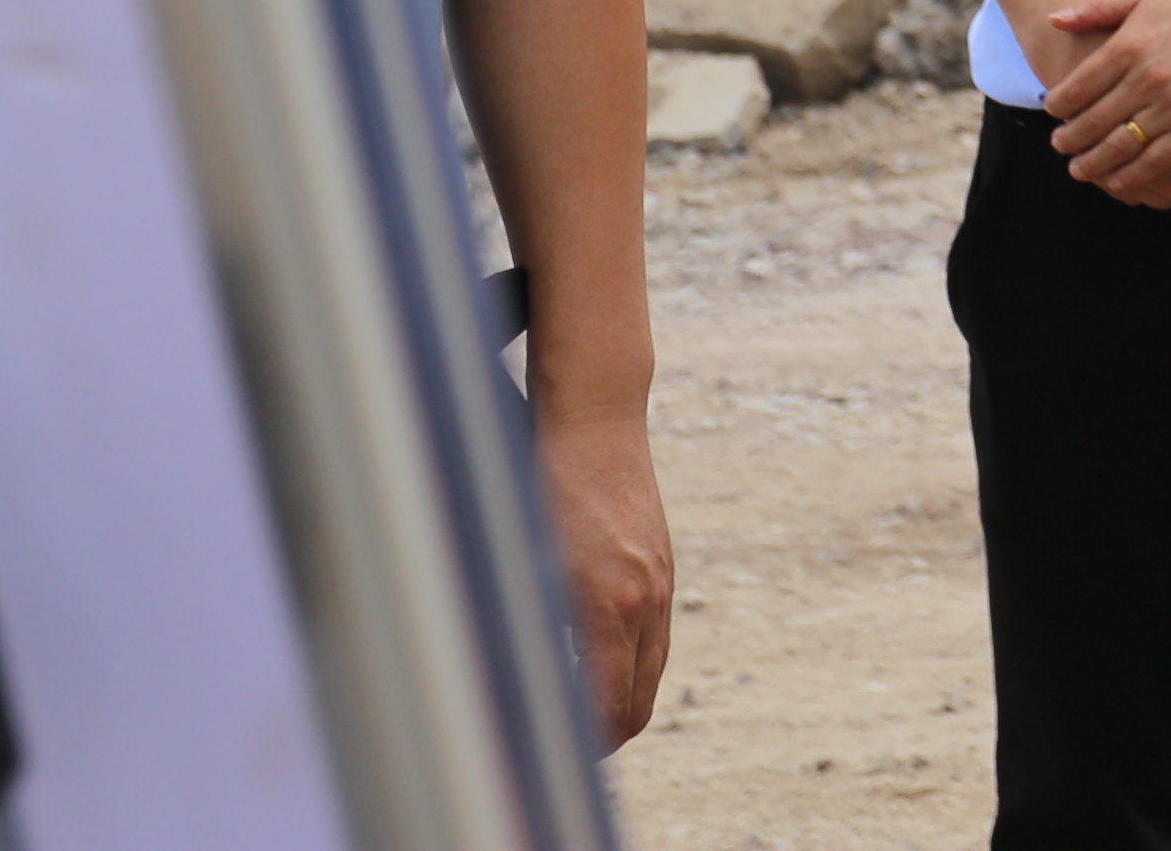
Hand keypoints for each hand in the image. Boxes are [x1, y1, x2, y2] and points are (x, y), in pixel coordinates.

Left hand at [533, 400, 674, 743]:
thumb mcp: (521, 558)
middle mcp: (645, 598)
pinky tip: (589, 650)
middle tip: (562, 748)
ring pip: (651, 670)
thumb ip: (524, 623)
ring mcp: (660, 578)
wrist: (594, 414)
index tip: (549, 755)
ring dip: (618, 697)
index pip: (606, 710)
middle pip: (639, 703)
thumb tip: (509, 681)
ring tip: (572, 708)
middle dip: (603, 736)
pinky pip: (654, 633)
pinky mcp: (661, 561)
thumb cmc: (539, 479)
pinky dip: (628, 659)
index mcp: (608, 606)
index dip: (580, 746)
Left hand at [1041, 0, 1170, 207]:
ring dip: (1093, 163)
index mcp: (1129, 45)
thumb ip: (1096, 9)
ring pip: (1120, 147)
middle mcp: (1147, 78)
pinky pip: (1158, 160)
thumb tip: (1053, 19)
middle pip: (1093, 122)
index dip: (1059, 105)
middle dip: (1069, 139)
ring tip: (1080, 169)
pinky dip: (1133, 175)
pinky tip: (1118, 180)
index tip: (1052, 112)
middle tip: (1060, 146)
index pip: (1078, 87)